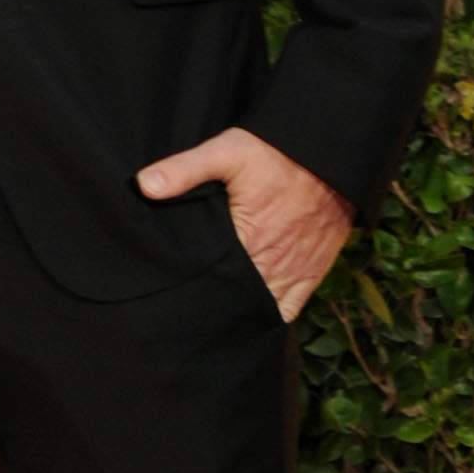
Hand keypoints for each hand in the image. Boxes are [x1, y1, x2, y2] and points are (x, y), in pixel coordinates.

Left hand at [136, 126, 350, 321]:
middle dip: (212, 304)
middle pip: (235, 300)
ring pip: (260, 309)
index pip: (211, 280)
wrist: (329, 155)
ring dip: (239, 312)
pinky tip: (249, 320)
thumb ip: (185, 169)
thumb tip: (143, 185)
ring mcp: (293, 271)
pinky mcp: (312, 272)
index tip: (173, 293)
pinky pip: (289, 309)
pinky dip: (269, 317)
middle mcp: (271, 263)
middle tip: (187, 311)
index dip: (192, 289)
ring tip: (213, 318)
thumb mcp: (226, 152)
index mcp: (247, 240)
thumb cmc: (274, 153)